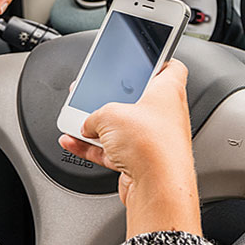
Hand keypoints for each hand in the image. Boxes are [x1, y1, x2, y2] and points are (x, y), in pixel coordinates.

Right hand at [59, 60, 201, 237]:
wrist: (158, 188)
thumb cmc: (151, 146)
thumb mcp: (109, 114)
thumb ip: (94, 114)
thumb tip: (87, 123)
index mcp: (168, 91)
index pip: (170, 67)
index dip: (157, 59)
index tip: (142, 56)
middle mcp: (164, 115)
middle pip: (137, 98)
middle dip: (112, 97)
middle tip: (95, 91)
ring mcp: (153, 140)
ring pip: (122, 127)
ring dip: (98, 125)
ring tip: (78, 120)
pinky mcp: (141, 162)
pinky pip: (113, 150)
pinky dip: (93, 147)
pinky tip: (74, 142)